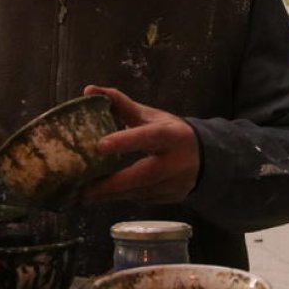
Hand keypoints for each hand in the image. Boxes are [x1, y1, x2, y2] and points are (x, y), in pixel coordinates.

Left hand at [81, 85, 200, 203]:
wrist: (204, 157)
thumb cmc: (169, 132)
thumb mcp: (149, 116)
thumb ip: (119, 103)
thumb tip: (89, 89)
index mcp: (170, 135)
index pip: (147, 136)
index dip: (125, 141)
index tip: (100, 145)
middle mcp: (176, 161)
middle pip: (144, 174)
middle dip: (113, 183)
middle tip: (84, 188)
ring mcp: (175, 183)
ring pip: (140, 192)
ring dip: (111, 195)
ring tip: (83, 194)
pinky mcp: (170, 198)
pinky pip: (141, 200)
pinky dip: (120, 198)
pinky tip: (101, 197)